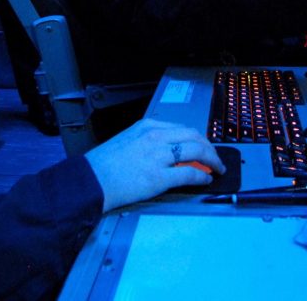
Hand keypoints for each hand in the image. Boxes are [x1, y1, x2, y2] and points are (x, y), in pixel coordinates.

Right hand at [84, 119, 225, 211]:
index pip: (182, 128)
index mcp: (147, 126)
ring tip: (217, 168)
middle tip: (215, 157)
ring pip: (197, 151)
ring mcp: (158, 156)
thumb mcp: (127, 140)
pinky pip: (190, 173)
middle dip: (210, 147)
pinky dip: (202, 176)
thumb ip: (148, 142)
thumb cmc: (103, 164)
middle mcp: (155, 137)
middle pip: (194, 136)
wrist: (90, 180)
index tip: (203, 145)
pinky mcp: (159, 176)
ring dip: (212, 160)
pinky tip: (205, 179)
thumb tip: (168, 152)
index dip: (198, 138)